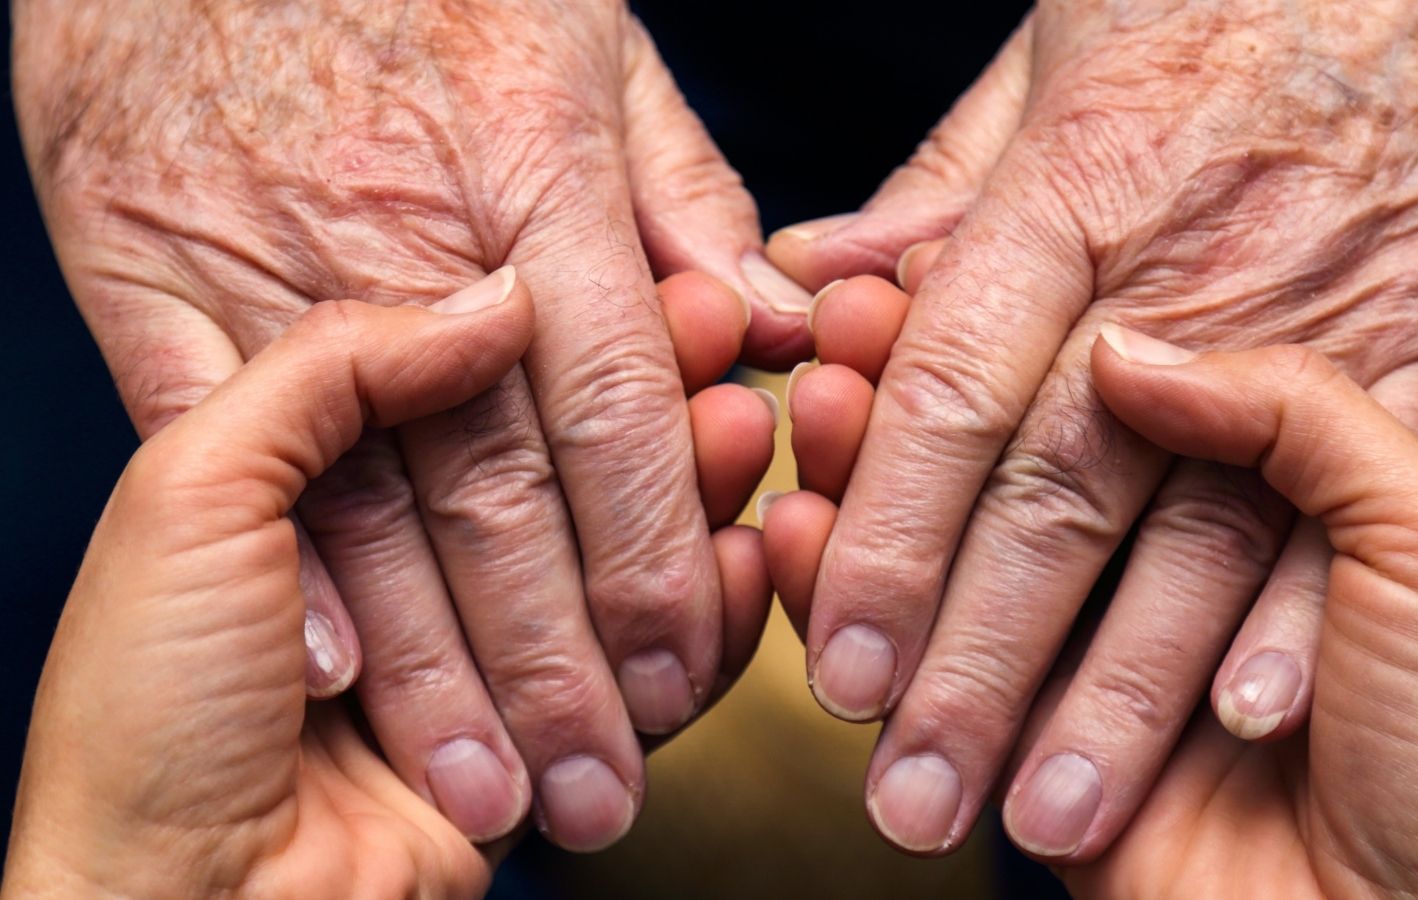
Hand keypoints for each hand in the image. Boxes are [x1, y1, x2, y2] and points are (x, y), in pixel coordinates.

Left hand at [0, 274, 760, 894]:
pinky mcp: (544, 724)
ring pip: (619, 545)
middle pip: (566, 455)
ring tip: (747, 437)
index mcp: (319, 465)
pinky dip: (708, 613)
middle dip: (654, 411)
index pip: (479, 372)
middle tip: (731, 358)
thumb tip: (495, 303)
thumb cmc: (147, 714)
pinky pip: (649, 660)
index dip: (578, 329)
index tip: (667, 292)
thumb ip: (332, 371)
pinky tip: (746, 554)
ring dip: (694, 496)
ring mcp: (486, 637)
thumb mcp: (193, 497)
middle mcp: (410, 539)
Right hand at [12, 0, 801, 847]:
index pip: (613, 403)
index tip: (683, 665)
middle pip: (500, 484)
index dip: (651, 551)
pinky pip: (208, 435)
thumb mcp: (590, 48)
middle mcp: (408, 232)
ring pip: (368, 494)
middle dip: (557, 657)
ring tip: (490, 780)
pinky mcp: (147, 273)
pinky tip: (339, 673)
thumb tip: (759, 327)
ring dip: (435, 661)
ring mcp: (267, 256)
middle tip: (600, 782)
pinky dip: (279, 554)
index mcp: (535, 170)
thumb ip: (681, 198)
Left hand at [763, 0, 1417, 858]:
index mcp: (1074, 192)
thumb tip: (817, 279)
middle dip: (978, 663)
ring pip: (1197, 529)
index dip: (889, 542)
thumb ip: (940, 189)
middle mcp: (1187, 268)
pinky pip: (1360, 493)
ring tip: (1049, 810)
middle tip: (916, 796)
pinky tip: (1241, 722)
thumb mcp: (1060, 57)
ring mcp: (1320, 314)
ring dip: (1120, 689)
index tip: (841, 667)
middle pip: (1056, 495)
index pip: (952, 396)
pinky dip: (1301, 611)